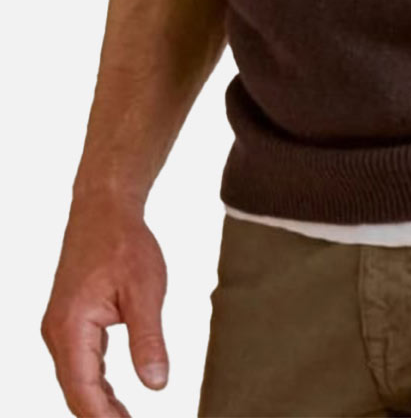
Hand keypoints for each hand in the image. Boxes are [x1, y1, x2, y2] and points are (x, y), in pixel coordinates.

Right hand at [41, 195, 169, 416]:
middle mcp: (57, 333)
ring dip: (98, 404)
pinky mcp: (69, 322)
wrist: (105, 209)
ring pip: (75, 379)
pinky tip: (115, 398)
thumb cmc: (125, 244)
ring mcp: (60, 328)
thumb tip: (157, 385)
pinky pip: (79, 363)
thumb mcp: (145, 290)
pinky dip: (95, 384)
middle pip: (75, 391)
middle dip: (101, 417)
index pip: (83, 391)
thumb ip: (149, 339)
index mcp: (71, 327)